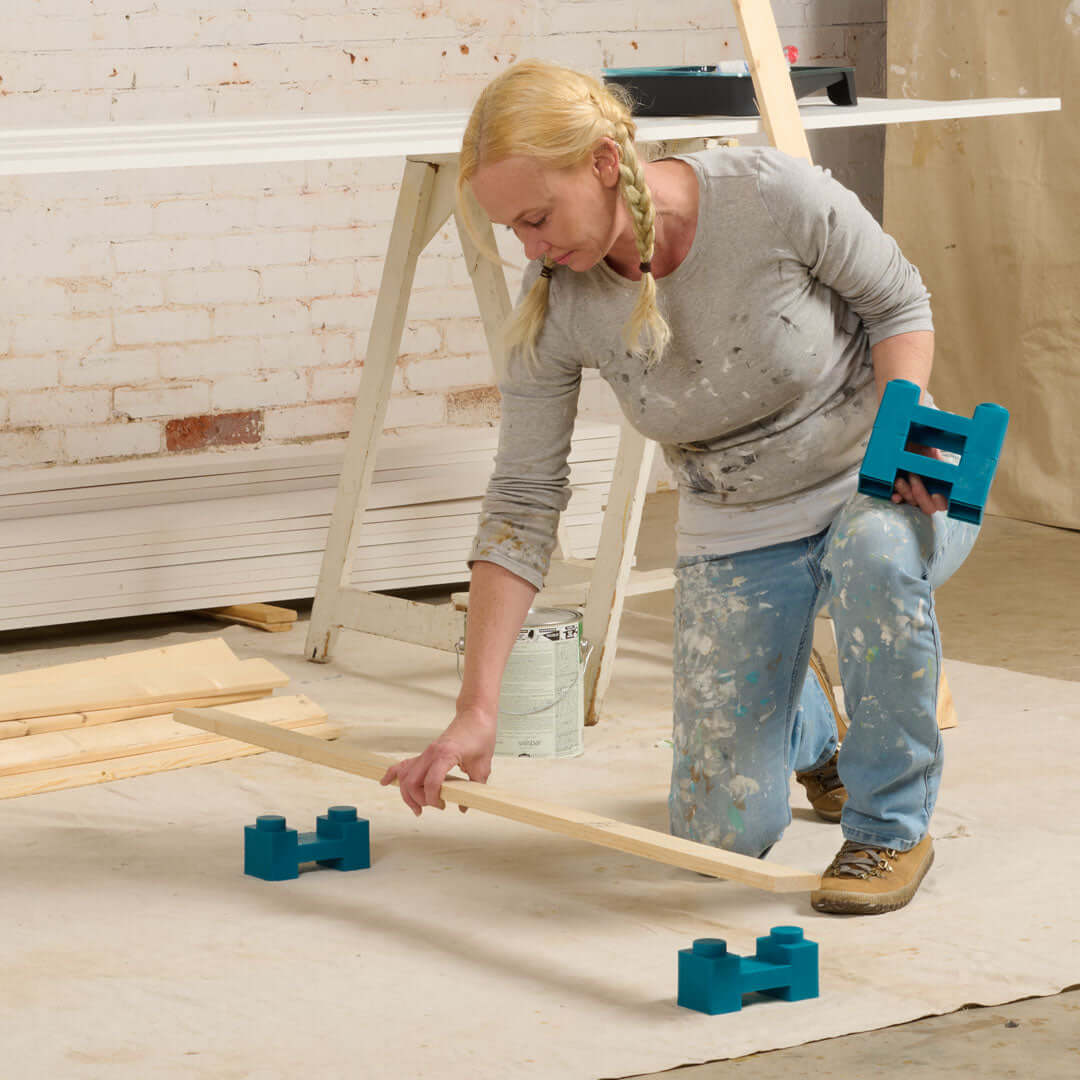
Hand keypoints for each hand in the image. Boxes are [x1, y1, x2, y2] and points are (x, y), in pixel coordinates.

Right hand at [378, 707, 495, 815]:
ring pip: (405, 775)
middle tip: (436, 806)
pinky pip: (405, 764)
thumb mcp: (483, 765)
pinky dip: (394, 774)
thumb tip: (464, 807)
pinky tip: (385, 782)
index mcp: (445, 755)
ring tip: (417, 808)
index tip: (443, 805)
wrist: (475, 715)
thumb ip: (474, 787)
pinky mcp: (426, 753)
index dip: (433, 799)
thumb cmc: (481, 735)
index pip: (430, 783)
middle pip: (411, 782)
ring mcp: (426, 753)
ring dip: (407, 794)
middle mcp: (431, 753)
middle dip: (419, 800)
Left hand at [891, 443, 948, 515]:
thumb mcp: (933, 450)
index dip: (941, 502)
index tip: (936, 494)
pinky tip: (895, 494)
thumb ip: (940, 460)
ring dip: (906, 493)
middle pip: (928, 507)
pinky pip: (899, 501)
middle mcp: (929, 491)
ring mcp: (914, 493)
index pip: (945, 503)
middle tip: (913, 477)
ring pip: (912, 503)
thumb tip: (946, 463)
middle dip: (920, 495)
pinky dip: (897, 498)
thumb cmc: (921, 444)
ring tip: (899, 479)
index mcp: (943, 483)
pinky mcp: (901, 491)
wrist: (906, 441)